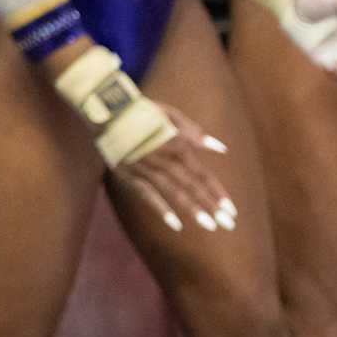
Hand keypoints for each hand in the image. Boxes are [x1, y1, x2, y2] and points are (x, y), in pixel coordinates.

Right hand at [114, 102, 239, 235]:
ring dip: (192, 208)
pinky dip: (160, 208)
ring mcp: (144, 167)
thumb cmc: (140, 110)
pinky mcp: (127, 173)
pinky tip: (176, 224)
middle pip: (190, 184)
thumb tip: (221, 149)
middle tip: (229, 225)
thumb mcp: (168, 113)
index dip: (216, 191)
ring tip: (210, 226)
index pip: (200, 172)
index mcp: (175, 143)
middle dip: (210, 205)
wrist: (104, 110)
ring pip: (172, 190)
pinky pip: (146, 193)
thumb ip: (194, 130)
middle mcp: (162, 157)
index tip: (232, 210)